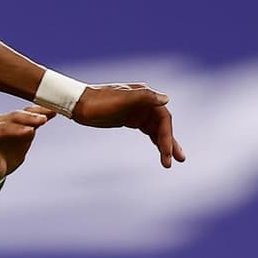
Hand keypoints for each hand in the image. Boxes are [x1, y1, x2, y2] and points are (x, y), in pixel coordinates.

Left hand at [0, 106, 53, 184]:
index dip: (16, 129)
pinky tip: (52, 112)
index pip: (2, 128)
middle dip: (28, 118)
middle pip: (14, 118)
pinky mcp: (21, 123)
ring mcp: (10, 121)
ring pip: (24, 113)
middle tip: (42, 120)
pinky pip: (31, 115)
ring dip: (37, 113)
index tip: (29, 131)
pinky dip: (42, 113)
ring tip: (51, 113)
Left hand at [71, 83, 186, 167]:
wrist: (78, 104)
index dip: (167, 135)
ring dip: (164, 144)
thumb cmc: (98, 102)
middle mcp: (144, 102)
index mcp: (144, 96)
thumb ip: (143, 97)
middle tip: (179, 160)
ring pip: (156, 129)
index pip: (163, 117)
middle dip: (169, 143)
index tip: (167, 152)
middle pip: (162, 124)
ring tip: (170, 161)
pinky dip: (154, 140)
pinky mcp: (129, 118)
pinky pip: (147, 130)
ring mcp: (137, 111)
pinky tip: (159, 150)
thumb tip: (166, 99)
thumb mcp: (120, 99)